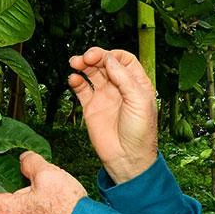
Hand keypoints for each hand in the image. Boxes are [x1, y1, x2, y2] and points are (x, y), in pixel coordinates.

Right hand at [68, 47, 156, 183]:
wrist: (127, 159)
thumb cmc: (141, 133)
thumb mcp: (139, 102)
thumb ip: (124, 79)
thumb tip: (109, 59)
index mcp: (136, 84)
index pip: (123, 59)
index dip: (112, 55)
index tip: (103, 58)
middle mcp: (120, 87)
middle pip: (105, 63)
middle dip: (94, 56)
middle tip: (85, 58)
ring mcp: (105, 96)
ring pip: (92, 72)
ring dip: (83, 64)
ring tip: (75, 63)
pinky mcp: (91, 107)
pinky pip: (82, 88)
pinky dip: (76, 80)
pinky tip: (73, 79)